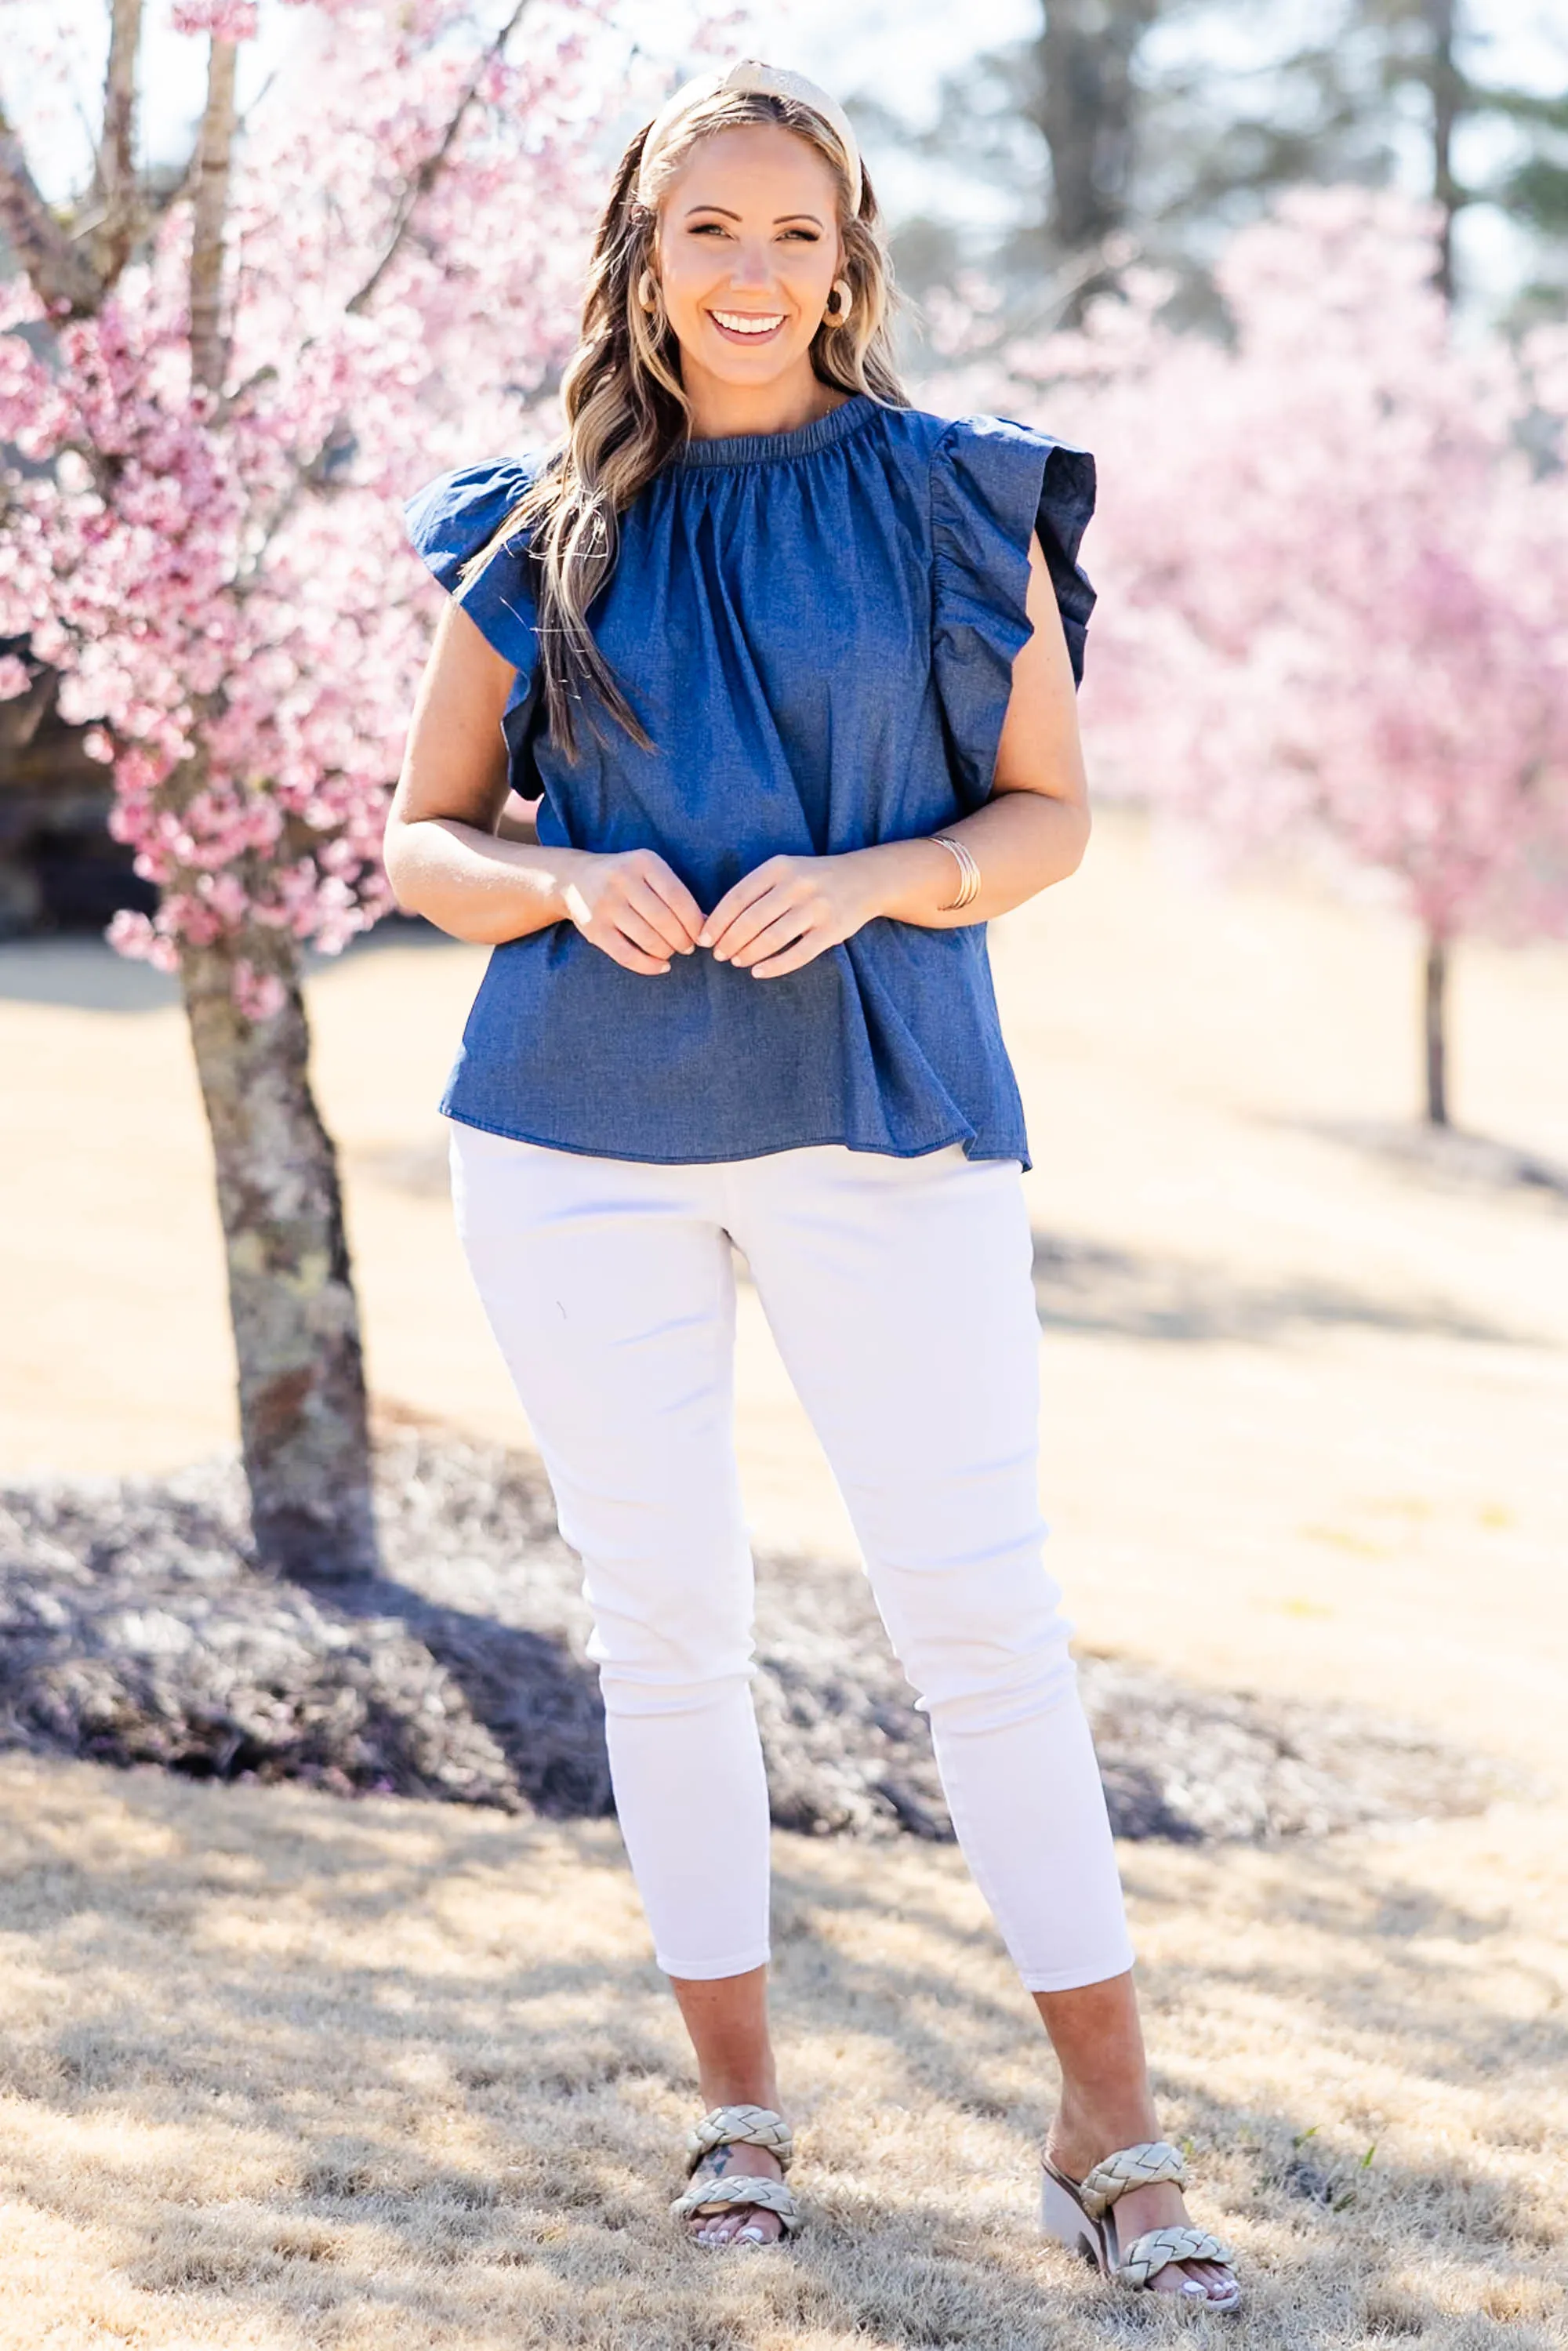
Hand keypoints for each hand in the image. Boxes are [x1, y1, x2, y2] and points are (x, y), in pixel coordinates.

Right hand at [561, 848, 704, 975]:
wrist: (574, 879)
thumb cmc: (625, 878)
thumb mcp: (649, 872)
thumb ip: (675, 893)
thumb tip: (708, 923)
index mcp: (643, 862)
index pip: (678, 897)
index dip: (695, 922)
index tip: (701, 935)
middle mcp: (622, 880)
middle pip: (665, 920)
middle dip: (683, 940)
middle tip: (687, 947)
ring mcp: (605, 905)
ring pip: (648, 939)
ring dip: (667, 952)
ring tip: (671, 952)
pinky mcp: (594, 929)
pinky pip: (627, 955)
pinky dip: (648, 966)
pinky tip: (661, 966)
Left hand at [697, 852, 883, 977]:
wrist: (864, 879)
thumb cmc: (811, 879)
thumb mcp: (784, 871)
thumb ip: (754, 891)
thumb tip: (714, 923)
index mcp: (779, 867)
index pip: (738, 897)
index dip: (716, 922)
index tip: (703, 940)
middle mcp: (798, 884)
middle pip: (752, 920)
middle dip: (729, 941)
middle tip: (719, 956)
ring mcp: (817, 908)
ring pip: (772, 938)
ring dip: (748, 954)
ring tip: (736, 962)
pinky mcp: (832, 930)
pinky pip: (798, 954)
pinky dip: (775, 966)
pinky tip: (759, 972)